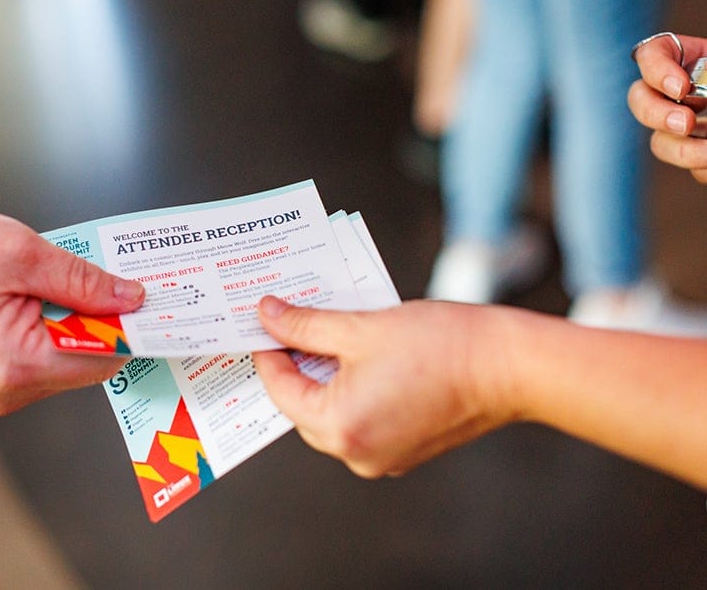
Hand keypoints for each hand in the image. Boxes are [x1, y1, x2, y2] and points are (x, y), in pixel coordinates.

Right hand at [0, 205, 144, 414]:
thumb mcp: (22, 252)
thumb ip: (84, 281)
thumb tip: (133, 299)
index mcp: (14, 364)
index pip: (105, 356)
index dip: (133, 324)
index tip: (159, 296)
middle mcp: (9, 391)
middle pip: (90, 360)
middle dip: (107, 318)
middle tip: (121, 275)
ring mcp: (1, 390)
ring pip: (71, 357)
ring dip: (80, 319)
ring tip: (69, 277)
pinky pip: (47, 354)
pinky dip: (58, 325)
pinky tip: (50, 292)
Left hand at [252, 296, 516, 477]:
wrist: (509, 366)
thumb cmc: (441, 345)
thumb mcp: (360, 327)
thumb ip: (306, 325)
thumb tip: (267, 316)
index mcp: (340, 426)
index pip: (280, 389)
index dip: (268, 351)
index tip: (262, 322)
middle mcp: (356, 453)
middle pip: (303, 406)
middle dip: (295, 364)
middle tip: (289, 323)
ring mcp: (383, 457)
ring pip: (332, 414)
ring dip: (325, 376)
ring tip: (325, 333)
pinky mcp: (404, 450)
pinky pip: (361, 420)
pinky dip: (352, 390)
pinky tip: (358, 356)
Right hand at [628, 33, 706, 182]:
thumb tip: (691, 92)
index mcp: (690, 60)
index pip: (651, 55)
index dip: (657, 71)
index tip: (681, 87)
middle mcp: (680, 94)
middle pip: (641, 102)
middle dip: (657, 115)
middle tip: (686, 125)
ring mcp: (687, 128)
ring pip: (661, 143)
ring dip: (683, 152)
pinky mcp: (699, 157)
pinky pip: (692, 168)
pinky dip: (703, 169)